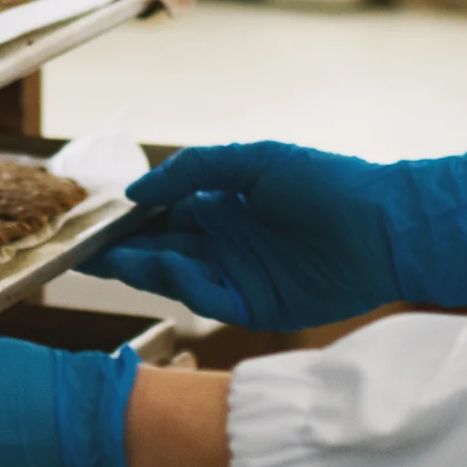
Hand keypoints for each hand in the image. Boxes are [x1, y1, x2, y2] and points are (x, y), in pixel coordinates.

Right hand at [92, 139, 466, 328]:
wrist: (384, 225)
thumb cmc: (327, 182)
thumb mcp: (254, 160)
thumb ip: (193, 170)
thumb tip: (137, 190)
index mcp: (222, 206)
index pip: (161, 219)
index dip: (127, 223)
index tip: (91, 224)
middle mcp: (224, 244)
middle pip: (160, 253)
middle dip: (121, 253)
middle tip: (83, 253)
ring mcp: (238, 276)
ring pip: (176, 278)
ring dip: (144, 269)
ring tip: (112, 259)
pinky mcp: (255, 306)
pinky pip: (209, 299)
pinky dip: (184, 286)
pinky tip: (170, 267)